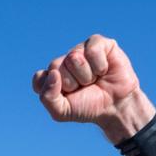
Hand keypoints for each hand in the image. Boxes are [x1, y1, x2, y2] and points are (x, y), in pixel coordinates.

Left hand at [33, 34, 155, 142]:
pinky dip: (100, 65)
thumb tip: (53, 73)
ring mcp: (80, 50)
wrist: (116, 106)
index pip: (40, 78)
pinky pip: (92, 50)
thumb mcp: (62, 111)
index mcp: (52, 75)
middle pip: (55, 66)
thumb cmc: (89, 106)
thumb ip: (48, 97)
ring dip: (86, 75)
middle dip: (71, 83)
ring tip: (95, 79)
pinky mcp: (97, 43)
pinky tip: (104, 70)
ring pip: (73, 58)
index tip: (67, 96)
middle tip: (84, 88)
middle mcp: (64, 61)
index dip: (53, 89)